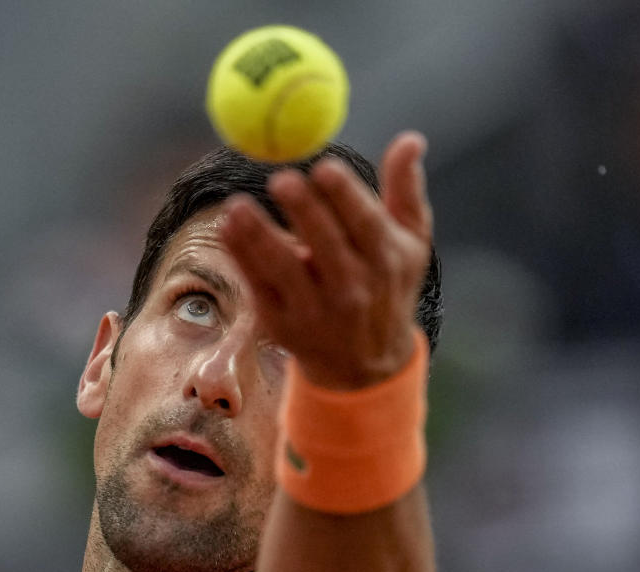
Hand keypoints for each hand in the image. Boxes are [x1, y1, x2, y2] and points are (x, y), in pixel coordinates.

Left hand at [221, 131, 432, 389]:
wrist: (365, 365)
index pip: (366, 225)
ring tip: (238, 206)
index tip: (325, 166)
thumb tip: (411, 139)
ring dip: (259, 237)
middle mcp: (353, 288)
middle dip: (304, 212)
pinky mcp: (282, 324)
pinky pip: (258, 285)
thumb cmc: (387, 286)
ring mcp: (315, 310)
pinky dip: (241, 256)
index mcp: (386, 260)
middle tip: (281, 179)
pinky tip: (228, 227)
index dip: (345, 196)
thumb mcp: (410, 242)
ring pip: (284, 269)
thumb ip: (405, 190)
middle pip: (325, 245)